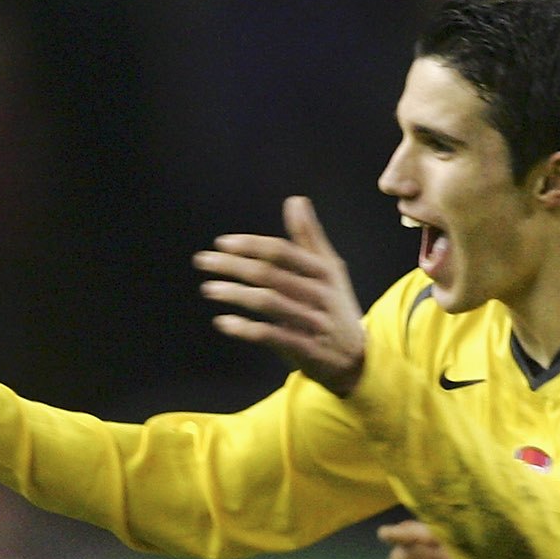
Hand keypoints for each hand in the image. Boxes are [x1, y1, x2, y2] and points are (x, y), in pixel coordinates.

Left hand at [195, 196, 366, 393]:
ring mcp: (312, 322)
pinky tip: (222, 322)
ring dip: (234, 294)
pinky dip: (245, 328)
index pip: (281, 251)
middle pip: (269, 274)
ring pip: (268, 303)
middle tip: (203, 261)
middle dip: (233, 265)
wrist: (357, 357)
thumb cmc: (335, 306)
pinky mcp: (304, 349)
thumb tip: (295, 200)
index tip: (221, 242)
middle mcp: (319, 293)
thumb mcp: (329, 269)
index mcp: (324, 270)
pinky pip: (270, 336)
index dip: (250, 245)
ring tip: (208, 288)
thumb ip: (309, 237)